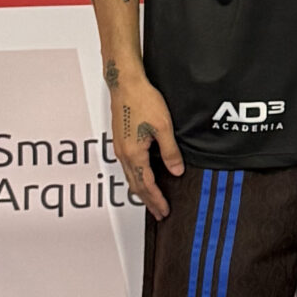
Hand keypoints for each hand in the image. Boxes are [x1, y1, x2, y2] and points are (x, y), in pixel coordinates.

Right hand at [110, 71, 184, 217]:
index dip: (156, 200)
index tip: (163, 211)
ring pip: (130, 176)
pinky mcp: (120, 141)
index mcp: (133, 154)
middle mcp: (123, 154)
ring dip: (141, 190)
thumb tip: (176, 170)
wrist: (125, 84)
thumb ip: (170, 152)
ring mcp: (120, 148)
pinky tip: (144, 176)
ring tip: (152, 199)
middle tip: (158, 212)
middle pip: (135, 185)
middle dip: (148, 201)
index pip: (146, 185)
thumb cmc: (143, 100)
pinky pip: (128, 166)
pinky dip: (137, 177)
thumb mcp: (164, 127)